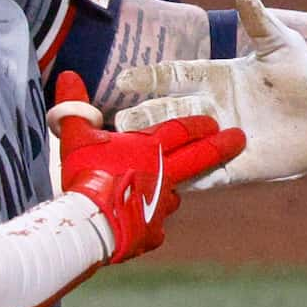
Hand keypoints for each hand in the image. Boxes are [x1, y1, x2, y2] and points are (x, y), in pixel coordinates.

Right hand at [51, 73, 242, 263]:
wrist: (91, 223)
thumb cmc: (85, 175)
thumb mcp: (75, 135)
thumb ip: (75, 106)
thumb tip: (67, 75)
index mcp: (149, 148)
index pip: (180, 130)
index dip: (196, 124)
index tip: (213, 121)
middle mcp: (164, 173)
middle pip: (199, 157)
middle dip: (219, 146)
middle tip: (238, 139)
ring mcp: (163, 203)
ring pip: (176, 193)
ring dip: (174, 188)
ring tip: (171, 191)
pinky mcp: (155, 231)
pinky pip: (157, 225)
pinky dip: (151, 223)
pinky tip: (144, 224)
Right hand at [113, 0, 306, 189]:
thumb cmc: (306, 77)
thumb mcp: (283, 46)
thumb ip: (261, 25)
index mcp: (218, 77)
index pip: (175, 76)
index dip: (149, 78)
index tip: (124, 79)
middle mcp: (213, 108)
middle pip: (169, 110)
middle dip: (145, 116)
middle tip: (119, 121)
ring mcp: (221, 138)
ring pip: (181, 141)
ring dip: (159, 145)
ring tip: (133, 150)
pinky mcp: (236, 165)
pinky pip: (205, 173)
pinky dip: (186, 177)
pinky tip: (165, 181)